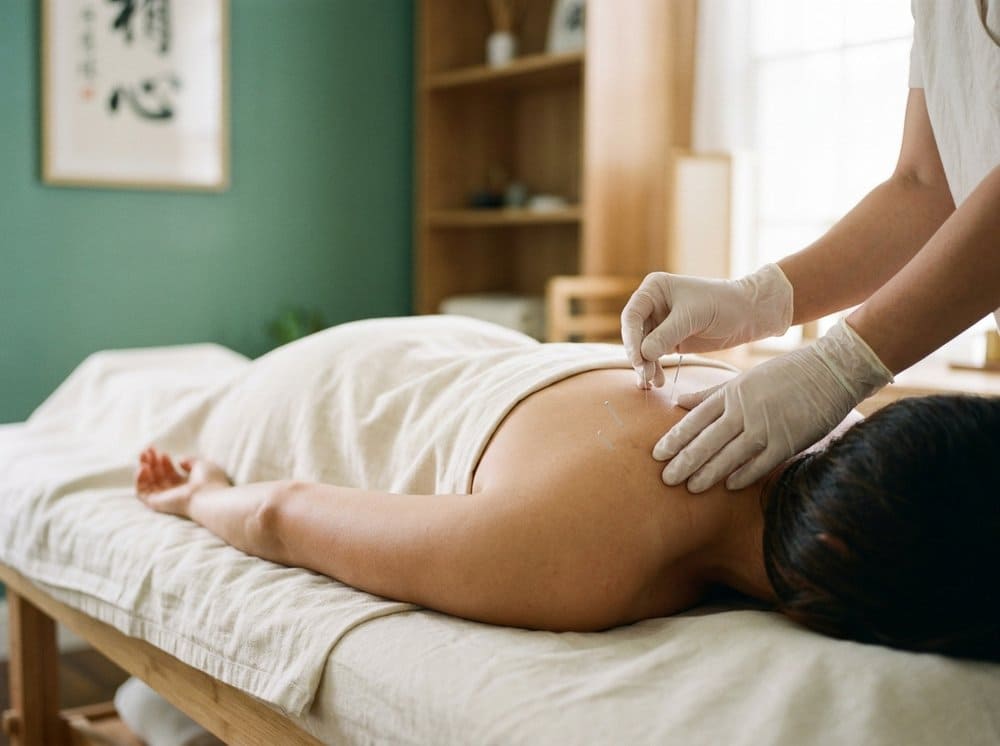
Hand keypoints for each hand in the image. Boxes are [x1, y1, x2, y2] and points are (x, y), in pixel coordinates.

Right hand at [135, 446, 231, 516]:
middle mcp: (175, 493)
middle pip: (158, 477)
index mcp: (186, 486)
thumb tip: (180, 460)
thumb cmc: (210, 482)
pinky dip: (139, 481)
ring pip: (149, 483)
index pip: (170, 474)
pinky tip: (143, 468)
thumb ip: (191, 462)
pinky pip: (142, 493)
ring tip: (144, 455)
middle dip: (152, 462)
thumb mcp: (203, 466)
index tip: (164, 453)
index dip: (165, 462)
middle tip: (148, 449)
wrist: (209, 497)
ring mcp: (165, 499)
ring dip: (144, 467)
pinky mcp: (157, 503)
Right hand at [620, 264, 792, 387]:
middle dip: (638, 356)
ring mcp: (660, 323)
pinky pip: (654, 356)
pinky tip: (656, 381)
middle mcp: (653, 305)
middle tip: (645, 376)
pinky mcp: (669, 340)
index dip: (631, 338)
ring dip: (645, 366)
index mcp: (655, 289)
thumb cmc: (723, 304)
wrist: (748, 314)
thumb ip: (666, 334)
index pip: (632, 315)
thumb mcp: (693, 316)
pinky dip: (654, 368)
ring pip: (642, 348)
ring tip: (652, 383)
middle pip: (634, 334)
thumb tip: (643, 355)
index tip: (638, 359)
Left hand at [652, 320, 893, 491]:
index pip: (695, 420)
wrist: (831, 371)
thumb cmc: (786, 374)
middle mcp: (745, 411)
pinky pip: (760, 463)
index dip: (675, 438)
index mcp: (732, 394)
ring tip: (690, 487)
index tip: (657, 454)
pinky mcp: (788, 442)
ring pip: (729, 455)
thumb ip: (712, 394)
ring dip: (708, 473)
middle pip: (707, 440)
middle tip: (666, 479)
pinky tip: (728, 486)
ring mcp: (767, 427)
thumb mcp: (745, 379)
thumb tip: (679, 403)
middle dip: (685, 461)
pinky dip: (743, 475)